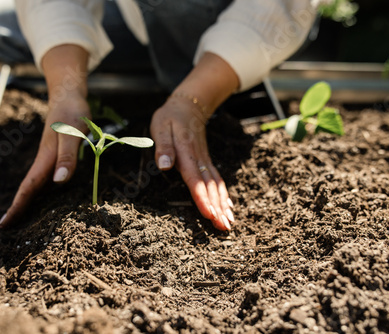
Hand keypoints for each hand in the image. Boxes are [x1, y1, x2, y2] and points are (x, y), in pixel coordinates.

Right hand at [0, 94, 89, 228]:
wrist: (69, 95)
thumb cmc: (73, 113)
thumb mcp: (73, 132)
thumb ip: (68, 156)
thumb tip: (58, 182)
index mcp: (46, 158)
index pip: (28, 187)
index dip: (17, 207)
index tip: (2, 225)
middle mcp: (45, 160)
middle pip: (28, 188)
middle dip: (18, 208)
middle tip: (4, 228)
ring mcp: (49, 157)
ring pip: (36, 184)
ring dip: (28, 201)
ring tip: (20, 218)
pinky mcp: (55, 153)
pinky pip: (45, 176)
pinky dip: (40, 189)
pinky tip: (44, 196)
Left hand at [150, 96, 234, 230]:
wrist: (188, 105)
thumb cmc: (170, 117)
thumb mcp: (160, 126)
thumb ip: (163, 147)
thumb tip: (164, 166)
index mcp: (186, 152)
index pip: (194, 179)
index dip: (202, 198)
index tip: (209, 214)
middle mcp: (199, 159)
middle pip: (210, 186)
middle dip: (217, 207)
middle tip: (223, 226)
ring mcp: (205, 160)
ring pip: (216, 185)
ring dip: (223, 204)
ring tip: (228, 223)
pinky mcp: (206, 161)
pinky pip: (217, 180)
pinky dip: (224, 195)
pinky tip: (228, 208)